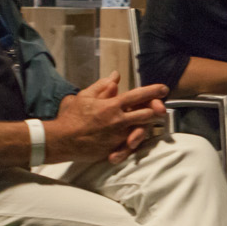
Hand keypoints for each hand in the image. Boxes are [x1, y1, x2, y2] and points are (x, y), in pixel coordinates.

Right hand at [52, 74, 167, 161]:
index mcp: (112, 105)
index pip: (138, 95)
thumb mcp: (86, 96)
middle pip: (147, 114)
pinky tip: (134, 136)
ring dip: (146, 124)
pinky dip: (135, 139)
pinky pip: (131, 145)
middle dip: (155, 110)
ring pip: (142, 129)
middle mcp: (118, 121)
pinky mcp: (115, 149)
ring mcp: (118, 137)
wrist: (62, 140)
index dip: (153, 91)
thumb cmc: (72, 117)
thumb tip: (116, 76)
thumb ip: (103, 85)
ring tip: (148, 121)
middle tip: (160, 107)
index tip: (164, 88)